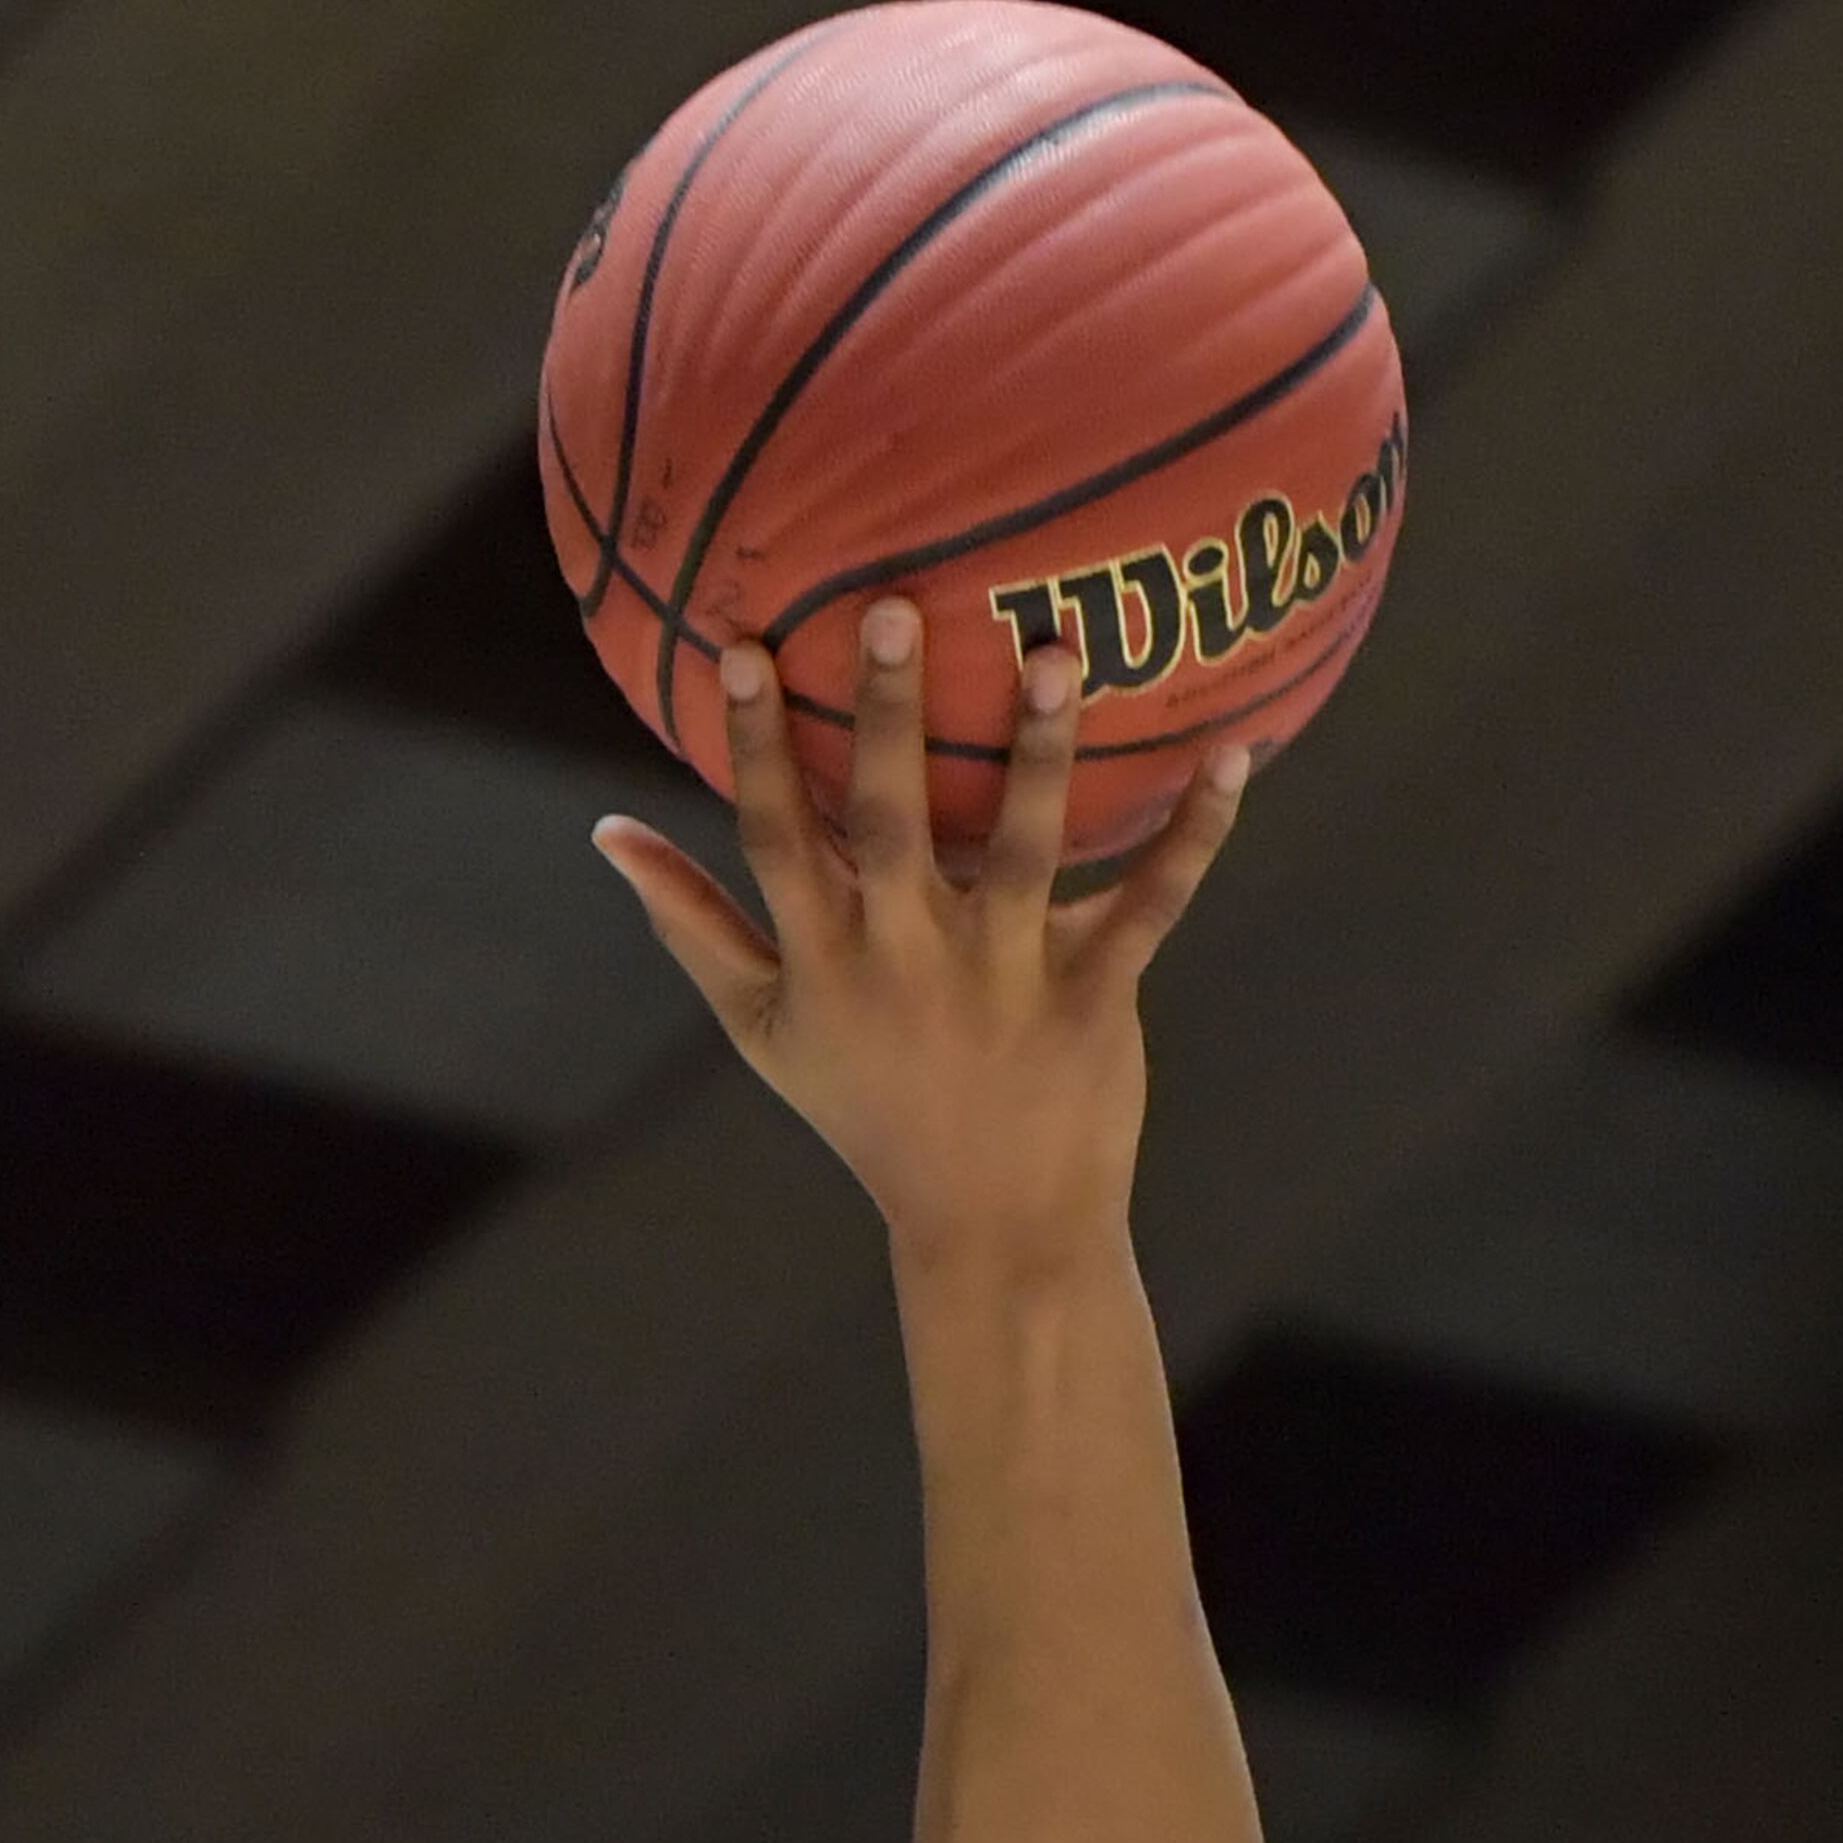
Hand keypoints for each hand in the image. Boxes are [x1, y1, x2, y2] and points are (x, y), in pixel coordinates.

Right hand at [592, 605, 1246, 1276]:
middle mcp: (910, 960)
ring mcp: (1007, 980)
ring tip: (1055, 653)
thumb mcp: (766, 1029)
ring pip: (1023, 850)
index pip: (777, 836)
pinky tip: (1235, 755)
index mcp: (828, 959)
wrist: (995, 1232)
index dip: (758, 745)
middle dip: (890, 720)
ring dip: (1041, 752)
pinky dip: (1196, 835)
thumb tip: (607, 832)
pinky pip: (1153, 905)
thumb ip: (693, 925)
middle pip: (891, 823)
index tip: (743, 648)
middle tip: (894, 610)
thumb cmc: (873, 1114)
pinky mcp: (1095, 1000)